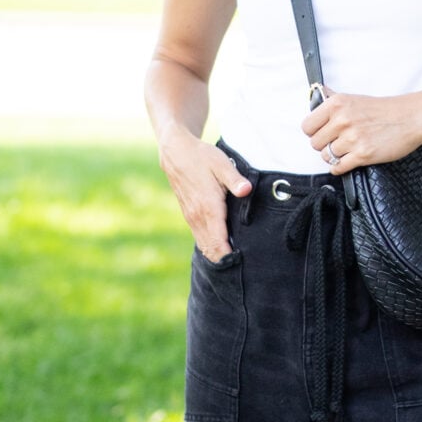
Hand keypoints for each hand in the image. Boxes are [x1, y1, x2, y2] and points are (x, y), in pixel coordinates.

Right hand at [158, 129, 251, 260]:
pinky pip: (200, 237)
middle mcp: (198, 216)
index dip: (229, 256)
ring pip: (204, 245)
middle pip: (211, 249)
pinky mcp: (189, 215)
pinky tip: (221, 251)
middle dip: (225, 261)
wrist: (176, 152)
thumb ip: (235, 179)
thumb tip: (246, 190)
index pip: (219, 242)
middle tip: (242, 270)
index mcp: (208, 207)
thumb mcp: (221, 163)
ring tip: (233, 264)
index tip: (241, 265)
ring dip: (217, 255)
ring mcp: (192, 217)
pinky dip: (210, 246)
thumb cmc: (201, 157)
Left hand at [302, 87, 421, 173]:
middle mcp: (342, 120)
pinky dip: (339, 168)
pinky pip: (338, 167)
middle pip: (315, 143)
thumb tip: (318, 93)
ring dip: (334, 156)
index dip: (313, 132)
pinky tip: (347, 162)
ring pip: (326, 156)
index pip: (307, 126)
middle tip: (336, 143)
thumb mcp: (355, 98)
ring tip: (346, 150)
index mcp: (337, 104)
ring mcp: (352, 138)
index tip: (322, 133)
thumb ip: (333, 98)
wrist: (413, 117)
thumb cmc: (386, 109)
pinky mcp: (363, 154)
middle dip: (324, 145)